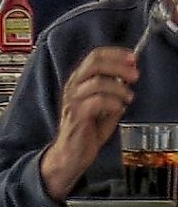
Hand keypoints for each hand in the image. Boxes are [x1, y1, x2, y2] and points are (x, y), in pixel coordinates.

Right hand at [43, 46, 140, 199]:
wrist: (72, 152)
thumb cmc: (87, 129)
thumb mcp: (103, 105)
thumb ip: (112, 91)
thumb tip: (127, 79)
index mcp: (78, 81)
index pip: (94, 57)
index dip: (114, 54)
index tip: (132, 57)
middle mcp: (73, 86)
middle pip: (94, 64)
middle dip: (118, 66)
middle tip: (134, 75)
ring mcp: (73, 99)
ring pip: (97, 82)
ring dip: (119, 88)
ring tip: (128, 98)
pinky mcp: (77, 114)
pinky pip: (98, 101)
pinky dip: (113, 103)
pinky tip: (119, 109)